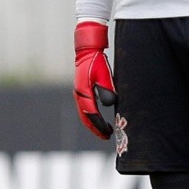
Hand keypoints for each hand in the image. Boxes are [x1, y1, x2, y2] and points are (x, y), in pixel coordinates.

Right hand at [73, 22, 115, 138]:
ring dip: (93, 124)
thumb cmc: (97, 61)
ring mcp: (79, 94)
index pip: (91, 113)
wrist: (87, 51)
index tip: (108, 132)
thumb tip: (110, 103)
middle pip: (86, 117)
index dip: (99, 125)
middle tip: (106, 137)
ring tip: (104, 131)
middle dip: (96, 128)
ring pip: (84, 114)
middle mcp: (79, 95)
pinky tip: (99, 120)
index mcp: (84, 92)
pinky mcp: (81, 92)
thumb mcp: (105, 74)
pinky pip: (85, 108)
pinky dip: (91, 117)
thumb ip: (107, 88)